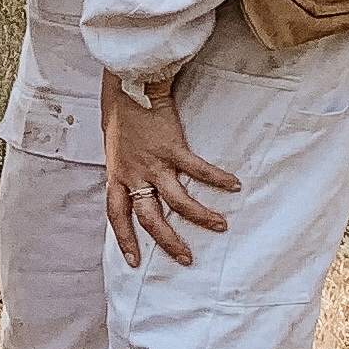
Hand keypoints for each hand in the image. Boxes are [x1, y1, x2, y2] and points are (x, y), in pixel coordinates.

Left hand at [101, 71, 239, 265]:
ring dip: (200, 216)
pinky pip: (197, 169)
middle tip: (186, 258)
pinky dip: (216, 178)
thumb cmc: (120, 116)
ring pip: (177, 201)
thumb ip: (125, 170)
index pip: (117, 216)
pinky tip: (233, 184)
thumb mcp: (115, 149)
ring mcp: (154, 163)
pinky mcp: (172, 148)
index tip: (134, 262)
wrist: (128, 86)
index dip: (124, 239)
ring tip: (220, 226)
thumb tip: (136, 185)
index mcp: (117, 176)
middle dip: (168, 241)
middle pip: (150, 218)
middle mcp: (134, 174)